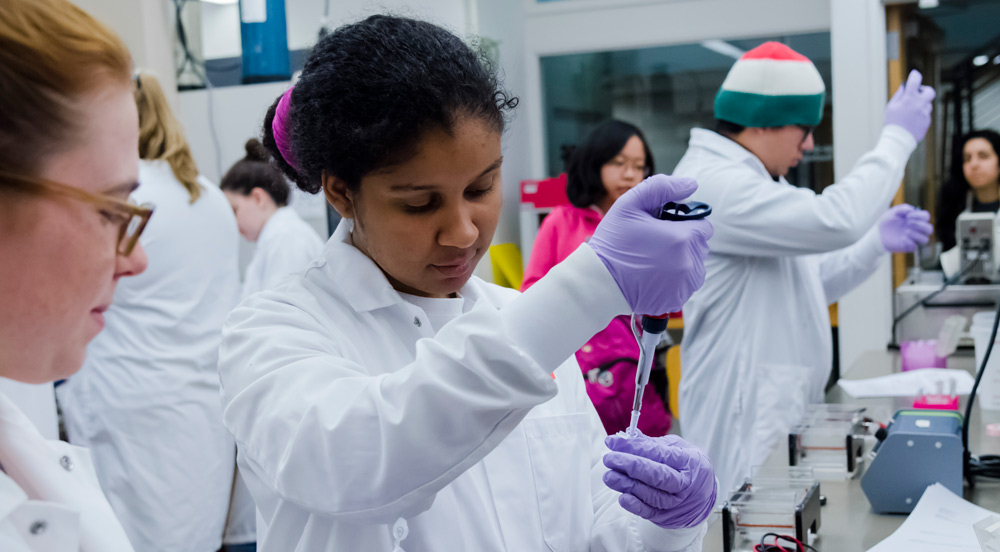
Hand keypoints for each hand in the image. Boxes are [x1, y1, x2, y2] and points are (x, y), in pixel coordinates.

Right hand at [588, 175, 712, 315]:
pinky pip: (686, 285)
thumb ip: (663, 187)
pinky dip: (675, 279)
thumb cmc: (613, 241)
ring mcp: (684, 285)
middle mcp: (688, 263)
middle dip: (684, 241)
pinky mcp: (676, 300)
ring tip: (655, 259)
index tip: (666, 227)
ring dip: (682, 260)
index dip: (685, 223)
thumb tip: (691, 184)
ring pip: (696, 266)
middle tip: (656, 242)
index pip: (703, 226)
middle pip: (700, 246)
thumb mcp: (630, 204)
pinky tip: (654, 275)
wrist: (598, 281)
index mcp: (682, 238)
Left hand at [603, 431, 716, 528]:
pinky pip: (650, 512)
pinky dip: (635, 506)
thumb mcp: (677, 448)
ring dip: (626, 485)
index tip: (613, 442)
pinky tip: (622, 496)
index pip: (659, 453)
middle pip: (656, 475)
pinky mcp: (667, 516)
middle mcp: (684, 483)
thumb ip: (653, 444)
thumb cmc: (687, 466)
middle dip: (629, 465)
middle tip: (609, 458)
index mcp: (688, 461)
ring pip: (650, 494)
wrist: (703, 495)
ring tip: (609, 475)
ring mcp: (677, 502)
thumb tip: (626, 437)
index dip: (634, 447)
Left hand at [879, 204, 931, 252]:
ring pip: (925, 239)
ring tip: (906, 231)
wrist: (879, 233)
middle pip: (929, 229)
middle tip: (909, 223)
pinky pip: (915, 247)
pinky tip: (901, 239)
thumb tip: (912, 210)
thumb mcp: (892, 212)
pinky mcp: (908, 246)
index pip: (926, 216)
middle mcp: (917, 229)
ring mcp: (914, 239)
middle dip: (921, 225)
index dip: (920, 215)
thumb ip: (902, 208)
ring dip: (917, 235)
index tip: (908, 215)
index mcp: (916, 219)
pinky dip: (909, 242)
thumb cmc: (888, 221)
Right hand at [884, 69, 935, 142]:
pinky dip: (920, 116)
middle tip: (918, 95)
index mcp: (909, 98)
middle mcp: (920, 103)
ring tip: (910, 114)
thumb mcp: (891, 107)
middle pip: (930, 91)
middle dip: (925, 91)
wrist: (898, 139)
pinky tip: (911, 121)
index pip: (916, 79)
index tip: (914, 75)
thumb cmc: (892, 122)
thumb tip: (905, 85)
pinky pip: (925, 115)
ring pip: (927, 105)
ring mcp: (925, 113)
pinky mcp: (927, 121)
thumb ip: (899, 94)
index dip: (915, 75)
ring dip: (920, 106)